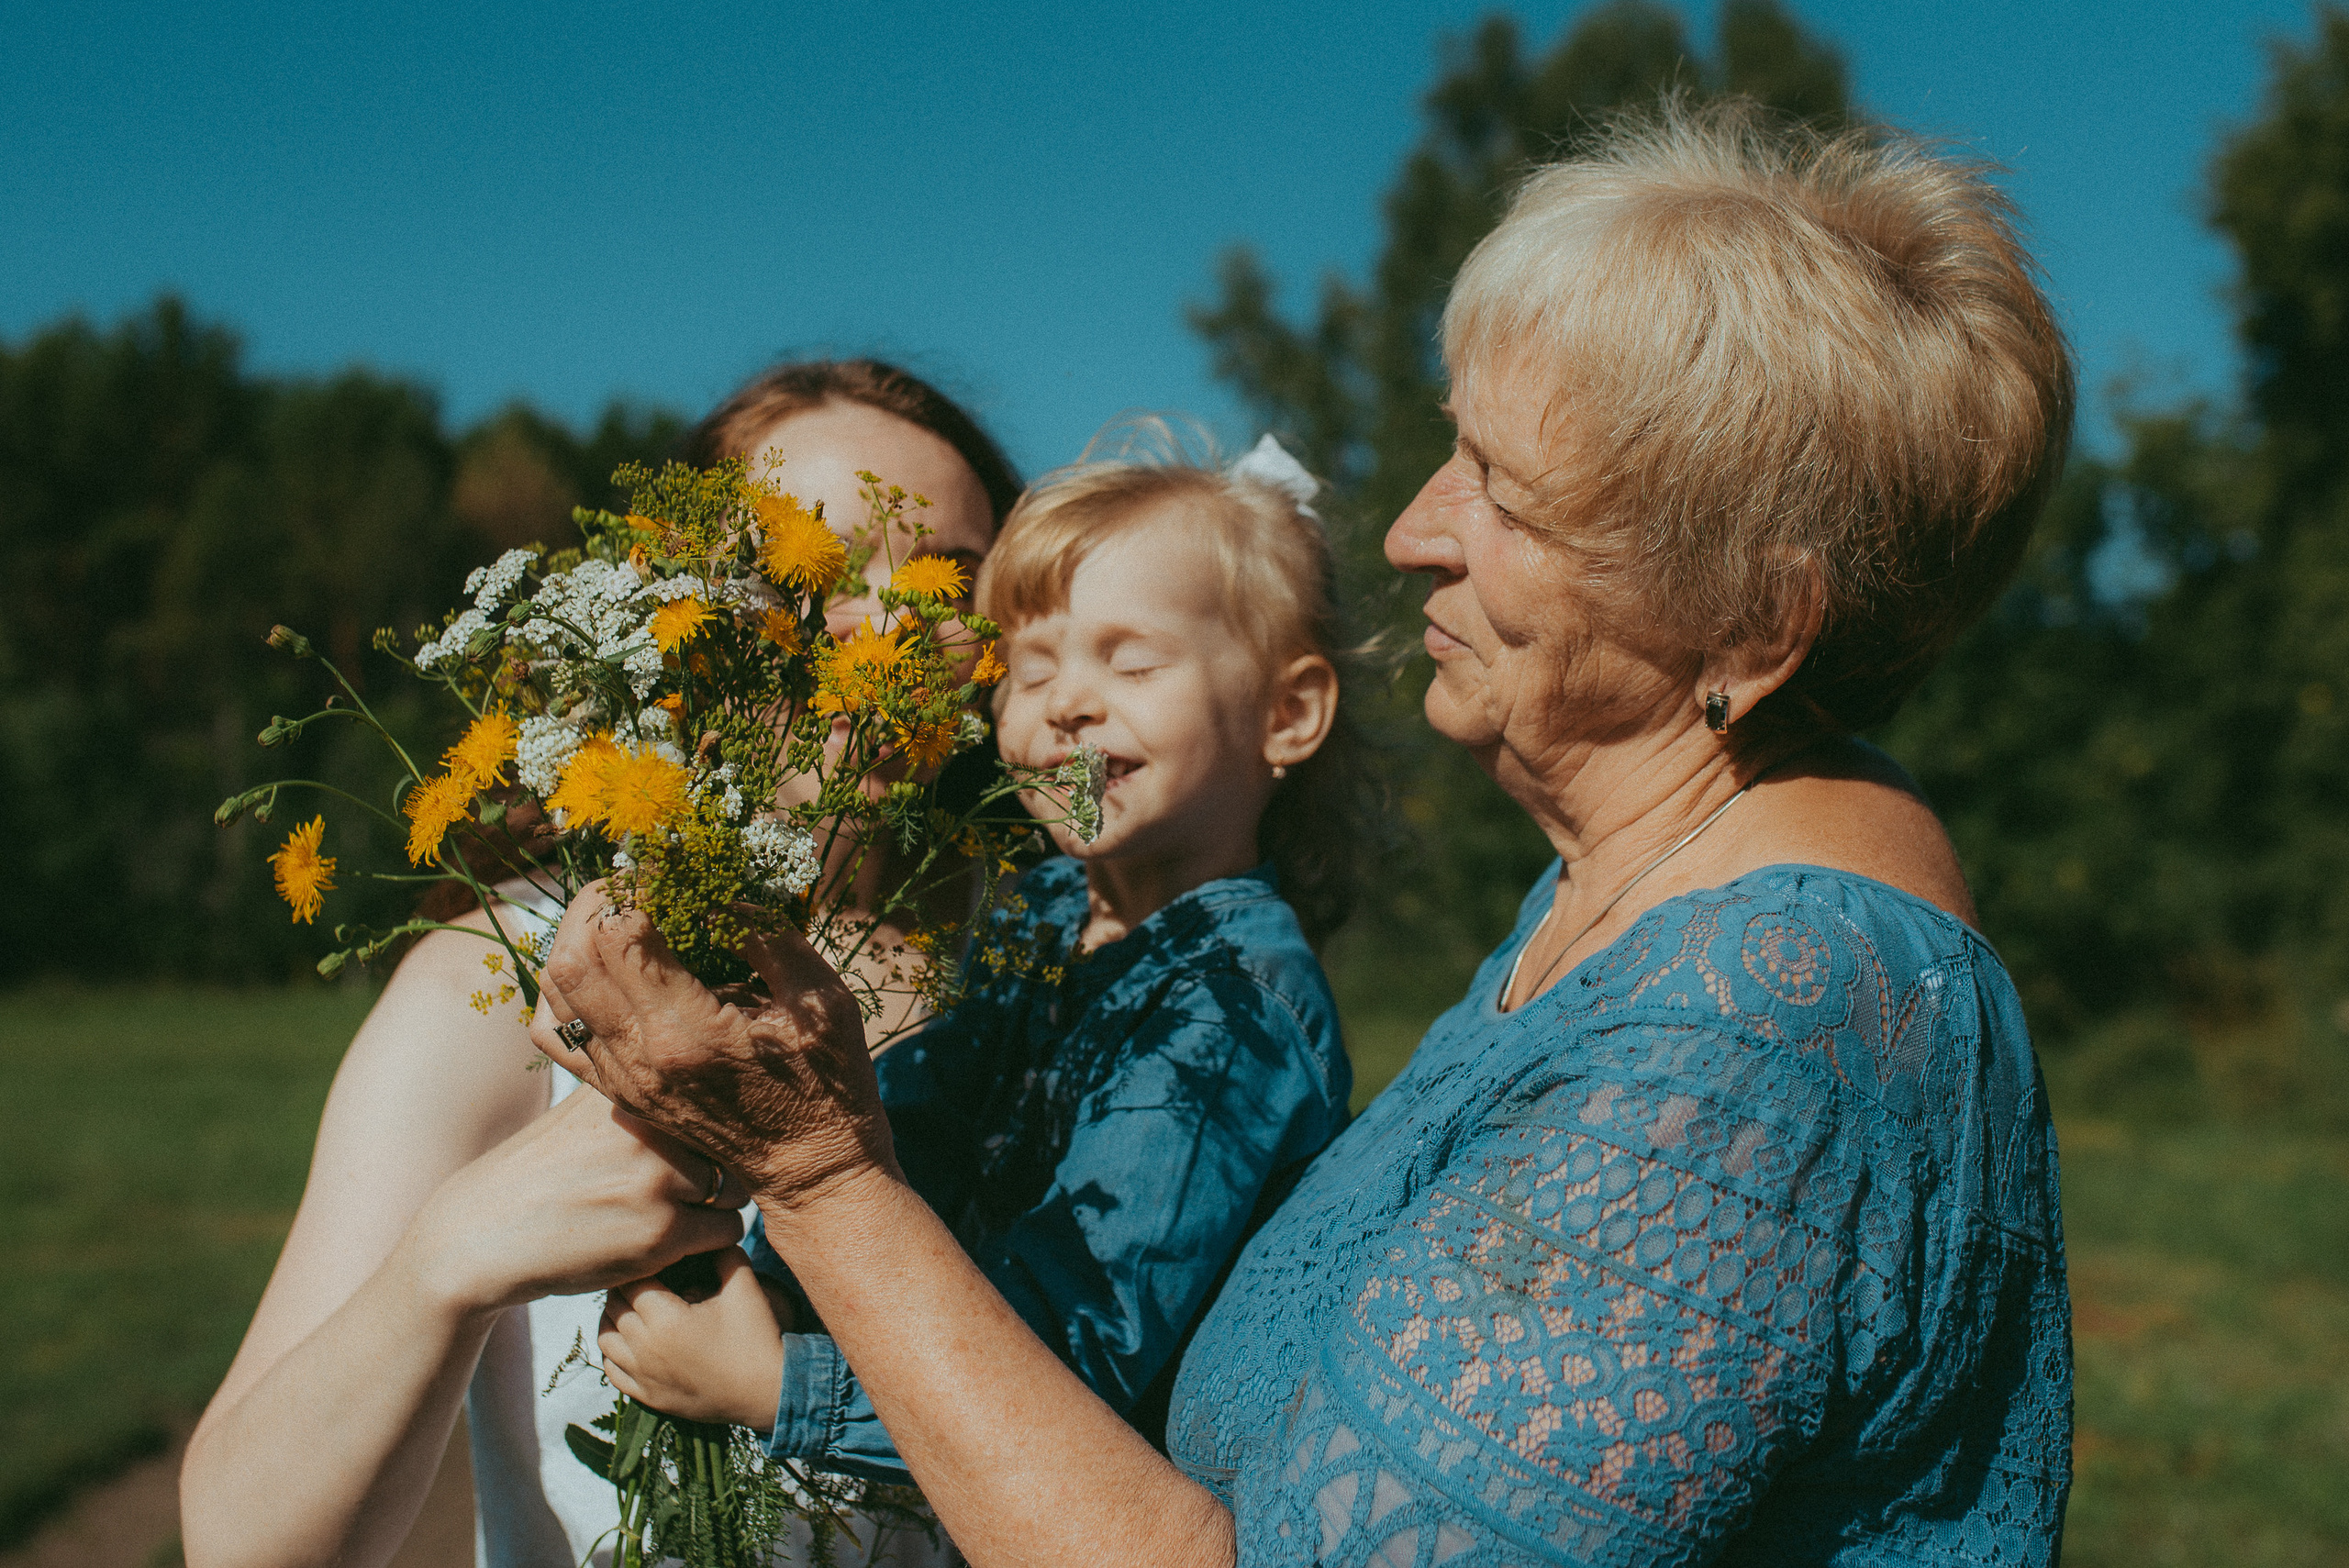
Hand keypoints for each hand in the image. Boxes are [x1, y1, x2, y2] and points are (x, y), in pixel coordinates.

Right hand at [401, 1083, 748, 1314]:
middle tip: (678, 1187)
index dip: (715, 1121)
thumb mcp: (581, 1110)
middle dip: (718, 1166)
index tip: (698, 1141)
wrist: (479, 1237)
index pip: (714, 1093)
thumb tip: (696, 1066)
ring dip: (715, 1206)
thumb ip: (634, 1091)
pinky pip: (726, 1233)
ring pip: (737, 1189)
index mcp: (631, 1084)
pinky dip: (704, 1242)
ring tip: (670, 1213)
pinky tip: (664, 1241)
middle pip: (733, 1142)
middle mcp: (648, 1122)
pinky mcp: (662, 1232)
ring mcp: (658, 1177)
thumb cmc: (537, 1174)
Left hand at [526, 881, 897, 1208]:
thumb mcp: (821, 998)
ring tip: (619, 913)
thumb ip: (766, 935)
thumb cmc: (829, 1083)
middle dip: (600, 899)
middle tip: (639, 879)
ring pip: (553, 990)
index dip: (641, 884)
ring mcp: (622, 1080)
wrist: (812, 1170)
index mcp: (690, 1032)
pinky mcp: (617, 1091)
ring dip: (575, 937)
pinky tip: (601, 966)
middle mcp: (641, 1058)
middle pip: (573, 955)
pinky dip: (563, 986)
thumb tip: (715, 888)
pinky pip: (554, 1031)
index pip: (624, 933)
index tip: (671, 864)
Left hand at [598, 1249, 789, 1428]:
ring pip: (604, 1339)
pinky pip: (612, 1371)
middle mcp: (646, 1349)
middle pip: (613, 1307)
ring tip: (635, 1307)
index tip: (654, 1257)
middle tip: (646, 1277)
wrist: (768, 1392)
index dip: (639, 1265)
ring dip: (613, 1318)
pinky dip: (614, 1351)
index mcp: (666, 1319)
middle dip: (625, 1288)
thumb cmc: (757, 1337)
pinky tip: (631, 1340)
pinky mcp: (648, 1396)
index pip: (630, 1281)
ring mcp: (644, 1376)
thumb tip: (708, 1234)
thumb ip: (723, 1252)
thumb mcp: (744, 1286)